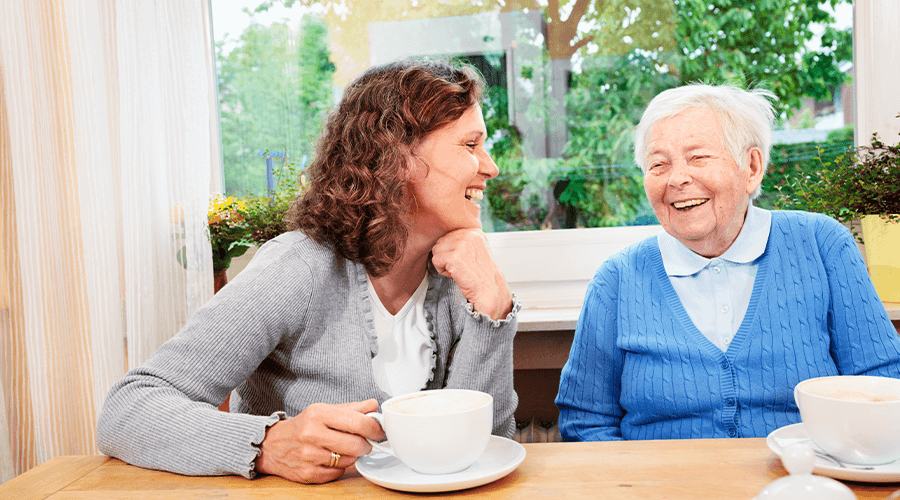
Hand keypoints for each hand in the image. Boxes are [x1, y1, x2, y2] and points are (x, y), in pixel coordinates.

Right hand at [256, 399, 383, 483]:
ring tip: (342, 449)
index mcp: (319, 414)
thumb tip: (373, 405)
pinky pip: (338, 473)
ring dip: (352, 456)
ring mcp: (309, 456)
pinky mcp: (308, 474)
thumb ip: (351, 408)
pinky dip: (339, 468)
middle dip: (366, 445)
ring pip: (349, 460)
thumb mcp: (323, 410)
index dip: (374, 428)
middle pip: (356, 444)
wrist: (271, 445)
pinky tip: (331, 459)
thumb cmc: (301, 426)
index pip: (358, 422)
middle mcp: (312, 434)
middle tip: (364, 442)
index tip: (378, 430)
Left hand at [431, 229, 512, 319]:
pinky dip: (442, 271)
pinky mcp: (454, 257)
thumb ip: (463, 241)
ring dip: (444, 263)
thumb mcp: (476, 250)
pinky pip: (435, 260)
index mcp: (474, 231)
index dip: (452, 251)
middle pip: (441, 242)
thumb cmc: (482, 274)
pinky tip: (455, 275)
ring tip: (458, 270)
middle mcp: (469, 235)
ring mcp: (462, 245)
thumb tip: (444, 240)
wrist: (489, 290)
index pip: (448, 236)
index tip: (465, 261)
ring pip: (436, 250)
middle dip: (447, 256)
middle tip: (461, 267)